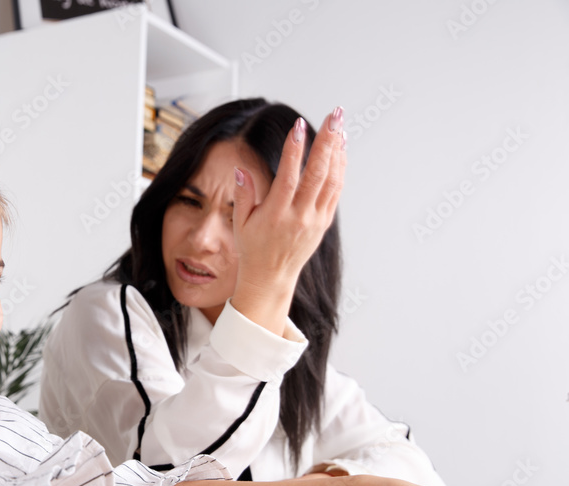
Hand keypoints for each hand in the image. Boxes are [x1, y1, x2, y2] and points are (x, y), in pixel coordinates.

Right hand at [229, 107, 345, 333]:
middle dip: (327, 141)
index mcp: (275, 215)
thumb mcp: (240, 223)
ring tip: (339, 126)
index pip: (287, 178)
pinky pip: (335, 191)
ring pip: (331, 180)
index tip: (298, 127)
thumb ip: (243, 194)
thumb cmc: (252, 247)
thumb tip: (241, 169)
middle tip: (335, 115)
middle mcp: (299, 217)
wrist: (271, 277)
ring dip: (337, 151)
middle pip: (317, 174)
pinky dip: (339, 168)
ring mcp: (314, 219)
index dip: (293, 152)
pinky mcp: (324, 221)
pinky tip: (339, 150)